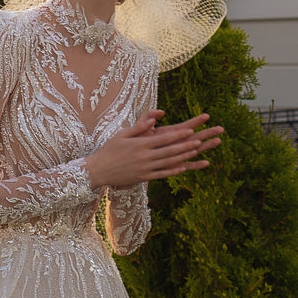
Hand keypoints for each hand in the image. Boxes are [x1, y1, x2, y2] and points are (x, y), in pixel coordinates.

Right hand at [85, 110, 222, 189]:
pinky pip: (162, 174)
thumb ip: (139, 127)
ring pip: (168, 163)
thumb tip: (153, 119)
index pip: (164, 139)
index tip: (190, 130)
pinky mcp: (143, 178)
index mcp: (140, 145)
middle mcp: (145, 157)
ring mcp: (145, 169)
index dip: (178, 135)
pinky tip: (183, 168)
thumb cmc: (108, 150)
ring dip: (183, 157)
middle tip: (199, 141)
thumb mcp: (122, 135)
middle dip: (185, 146)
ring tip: (195, 153)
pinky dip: (173, 171)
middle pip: (170, 151)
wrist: (98, 170)